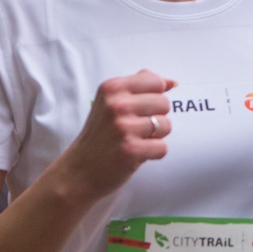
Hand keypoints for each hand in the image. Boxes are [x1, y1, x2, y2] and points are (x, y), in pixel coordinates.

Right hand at [55, 70, 175, 202]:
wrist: (79, 169)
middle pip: (164, 104)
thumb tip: (172, 82)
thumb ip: (139, 86)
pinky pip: (163, 147)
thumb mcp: (110, 101)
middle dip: (156, 117)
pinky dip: (153, 153)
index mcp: (112, 88)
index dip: (156, 96)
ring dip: (156, 136)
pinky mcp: (131, 150)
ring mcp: (123, 127)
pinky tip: (137, 154)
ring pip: (166, 125)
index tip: (143, 108)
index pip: (155, 81)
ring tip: (136, 140)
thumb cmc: (101, 134)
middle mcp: (117, 105)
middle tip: (137, 128)